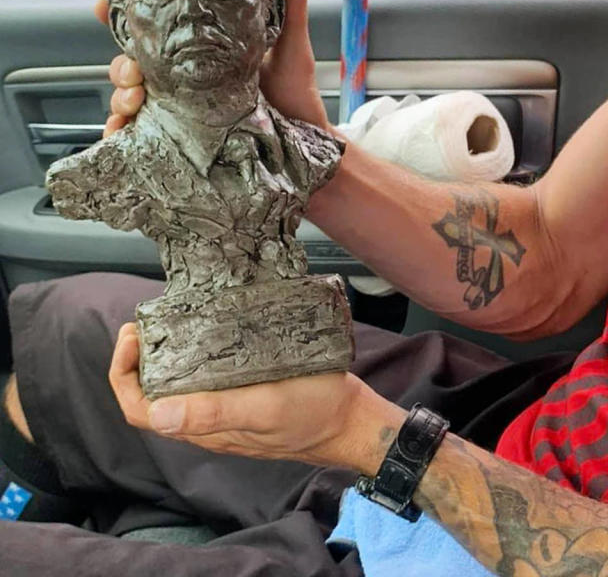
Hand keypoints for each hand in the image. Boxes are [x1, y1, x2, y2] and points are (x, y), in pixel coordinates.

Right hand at [96, 0, 332, 137]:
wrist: (303, 139)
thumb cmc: (293, 94)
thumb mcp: (290, 47)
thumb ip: (290, 9)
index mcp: (198, 53)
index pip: (154, 33)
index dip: (123, 20)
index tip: (103, 5)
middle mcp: (182, 80)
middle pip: (133, 66)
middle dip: (123, 64)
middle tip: (135, 69)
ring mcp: (178, 110)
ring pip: (130, 98)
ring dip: (121, 95)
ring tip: (135, 97)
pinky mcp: (178, 140)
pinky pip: (138, 138)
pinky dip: (120, 133)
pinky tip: (121, 131)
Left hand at [109, 323, 398, 470]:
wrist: (349, 419)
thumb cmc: (311, 412)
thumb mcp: (263, 408)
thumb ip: (214, 412)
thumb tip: (156, 413)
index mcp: (203, 427)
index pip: (139, 409)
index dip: (123, 374)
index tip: (132, 335)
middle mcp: (207, 421)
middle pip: (152, 394)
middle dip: (140, 357)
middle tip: (148, 317)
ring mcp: (224, 408)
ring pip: (177, 385)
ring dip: (164, 353)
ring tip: (172, 316)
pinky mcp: (243, 393)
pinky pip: (205, 377)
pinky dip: (194, 353)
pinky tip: (209, 328)